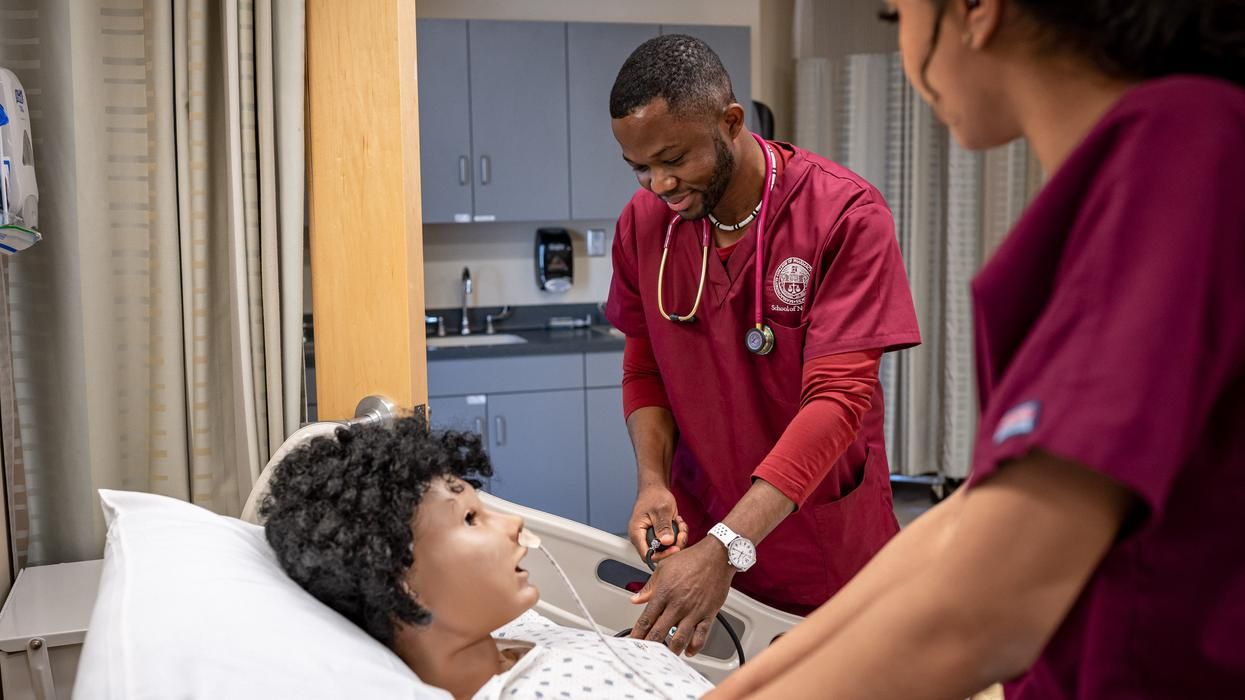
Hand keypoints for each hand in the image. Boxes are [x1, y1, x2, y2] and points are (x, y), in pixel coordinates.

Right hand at [628, 486, 687, 561]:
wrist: (655, 489)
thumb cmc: (653, 496)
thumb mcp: (661, 510)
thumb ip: (663, 526)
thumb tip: (666, 541)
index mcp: (637, 533)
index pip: (647, 555)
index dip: (662, 555)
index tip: (675, 548)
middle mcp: (643, 538)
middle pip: (660, 553)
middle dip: (674, 545)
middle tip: (681, 532)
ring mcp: (653, 537)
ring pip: (668, 548)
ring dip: (679, 538)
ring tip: (679, 523)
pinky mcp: (661, 536)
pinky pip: (672, 542)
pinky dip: (679, 534)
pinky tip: (678, 522)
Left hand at [629, 538, 733, 656]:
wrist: (717, 555)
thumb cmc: (691, 559)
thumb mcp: (663, 568)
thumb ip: (649, 587)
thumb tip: (636, 599)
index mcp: (664, 593)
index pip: (646, 619)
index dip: (637, 633)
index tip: (633, 641)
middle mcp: (678, 604)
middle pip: (659, 633)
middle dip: (650, 645)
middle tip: (646, 653)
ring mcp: (693, 611)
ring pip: (679, 639)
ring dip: (671, 650)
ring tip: (665, 655)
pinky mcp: (708, 614)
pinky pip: (701, 636)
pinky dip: (694, 647)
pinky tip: (688, 651)